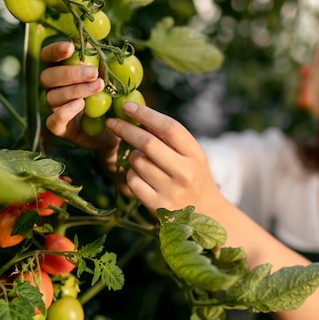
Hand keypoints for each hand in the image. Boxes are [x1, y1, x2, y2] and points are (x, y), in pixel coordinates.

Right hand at [40, 41, 118, 155]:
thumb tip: (92, 43)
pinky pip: (53, 120)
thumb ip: (100, 61)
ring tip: (99, 87)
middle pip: (48, 77)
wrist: (116, 129)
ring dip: (76, 90)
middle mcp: (53, 89)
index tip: (70, 48)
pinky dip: (65, 111)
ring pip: (52, 97)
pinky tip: (81, 104)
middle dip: (70, 73)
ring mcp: (54, 109)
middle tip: (93, 73)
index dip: (55, 51)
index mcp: (60, 71)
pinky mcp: (59, 128)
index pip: (48, 56)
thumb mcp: (109, 76)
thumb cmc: (111, 96)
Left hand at [106, 102, 221, 214]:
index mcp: (196, 154)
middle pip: (148, 143)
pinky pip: (132, 181)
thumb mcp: (192, 155)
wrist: (206, 214)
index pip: (170, 128)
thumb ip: (170, 138)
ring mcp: (171, 191)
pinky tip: (142, 176)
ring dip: (132, 156)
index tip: (127, 106)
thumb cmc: (194, 176)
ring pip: (137, 162)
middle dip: (125, 129)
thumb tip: (136, 114)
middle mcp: (185, 172)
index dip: (146, 114)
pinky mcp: (157, 206)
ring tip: (143, 160)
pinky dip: (131, 174)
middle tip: (112, 122)